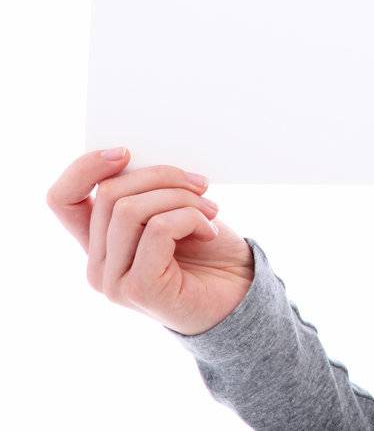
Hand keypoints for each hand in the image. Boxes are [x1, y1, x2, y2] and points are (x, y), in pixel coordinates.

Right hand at [46, 148, 254, 335]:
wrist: (240, 293)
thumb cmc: (209, 249)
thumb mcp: (173, 209)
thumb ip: (146, 192)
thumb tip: (135, 158)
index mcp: (100, 241)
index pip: (62, 199)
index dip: (85, 168)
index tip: (126, 152)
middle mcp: (97, 264)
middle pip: (109, 194)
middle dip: (163, 176)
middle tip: (201, 186)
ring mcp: (113, 281)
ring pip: (130, 209)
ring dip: (181, 198)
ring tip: (210, 210)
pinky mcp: (138, 289)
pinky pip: (158, 229)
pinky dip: (190, 218)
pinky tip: (209, 232)